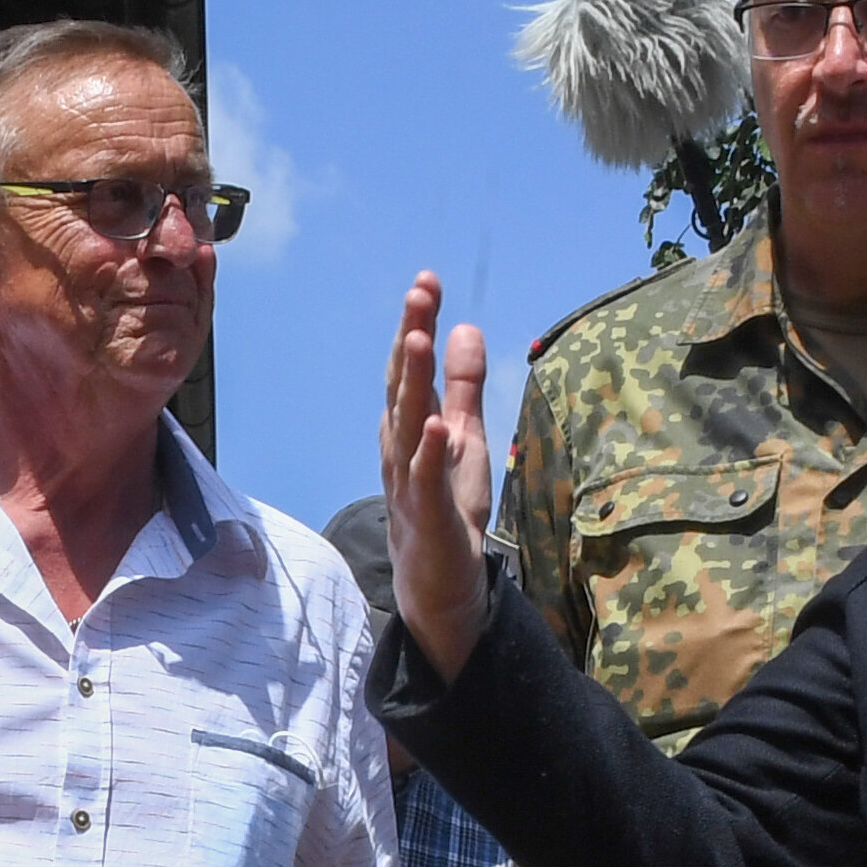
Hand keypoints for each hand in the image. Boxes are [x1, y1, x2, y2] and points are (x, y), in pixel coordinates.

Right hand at [377, 276, 495, 673]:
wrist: (439, 585)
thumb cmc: (447, 509)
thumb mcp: (464, 437)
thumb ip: (464, 385)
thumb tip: (465, 326)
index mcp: (410, 427)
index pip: (410, 368)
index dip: (417, 324)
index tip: (427, 281)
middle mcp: (400, 449)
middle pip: (403, 386)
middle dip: (409, 338)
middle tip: (418, 292)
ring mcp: (409, 483)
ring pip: (407, 426)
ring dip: (412, 383)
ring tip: (420, 339)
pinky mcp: (427, 518)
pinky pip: (424, 481)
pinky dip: (428, 453)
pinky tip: (437, 426)